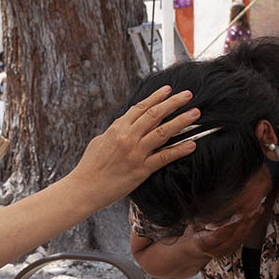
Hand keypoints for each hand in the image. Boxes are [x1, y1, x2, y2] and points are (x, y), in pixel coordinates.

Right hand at [68, 86, 198, 205]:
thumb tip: (123, 124)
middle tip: (188, 95)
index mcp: (117, 128)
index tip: (168, 89)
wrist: (84, 188)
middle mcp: (127, 137)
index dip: (156, 97)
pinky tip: (192, 144)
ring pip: (163, 132)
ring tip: (195, 113)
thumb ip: (114, 132)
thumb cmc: (89, 167)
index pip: (140, 107)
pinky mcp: (140, 170)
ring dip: (181, 121)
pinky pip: (163, 157)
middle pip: (155, 114)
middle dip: (173, 102)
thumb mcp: (99, 142)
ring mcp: (135, 153)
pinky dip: (179, 150)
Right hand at [190, 200, 266, 258]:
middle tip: (256, 206)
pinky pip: (242, 237)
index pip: (221, 233)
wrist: (192, 250)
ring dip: (252, 222)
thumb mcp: (194, 223)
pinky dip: (250, 226)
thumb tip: (217, 207)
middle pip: (235, 235)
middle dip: (247, 220)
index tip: (241, 213)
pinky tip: (256, 215)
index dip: (232, 223)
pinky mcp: (231, 251)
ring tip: (259, 208)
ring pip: (241, 237)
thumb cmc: (192, 233)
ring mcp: (224, 253)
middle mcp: (215, 251)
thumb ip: (206, 218)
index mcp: (203, 243)